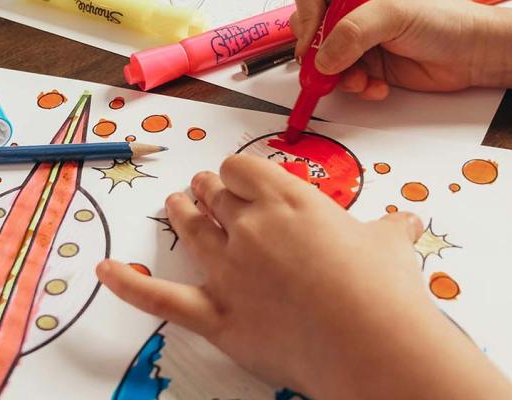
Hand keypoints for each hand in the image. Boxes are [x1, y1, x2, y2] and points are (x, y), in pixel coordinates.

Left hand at [97, 156, 511, 398]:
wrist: (374, 343)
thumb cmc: (385, 290)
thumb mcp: (391, 246)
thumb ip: (390, 228)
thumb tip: (407, 220)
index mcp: (288, 199)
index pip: (242, 168)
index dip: (239, 173)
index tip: (245, 181)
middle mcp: (251, 226)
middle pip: (216, 195)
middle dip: (211, 189)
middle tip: (209, 190)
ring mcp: (230, 270)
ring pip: (191, 229)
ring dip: (181, 213)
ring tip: (175, 204)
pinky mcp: (219, 315)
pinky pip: (163, 298)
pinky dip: (129, 285)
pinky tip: (103, 271)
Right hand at [290, 0, 500, 98]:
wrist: (475, 53)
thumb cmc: (444, 20)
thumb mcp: (395, 15)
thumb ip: (354, 31)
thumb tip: (323, 58)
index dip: (306, 18)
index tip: (312, 43)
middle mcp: (355, 12)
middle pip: (312, 31)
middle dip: (317, 54)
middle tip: (327, 70)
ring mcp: (361, 41)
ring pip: (326, 62)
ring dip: (338, 77)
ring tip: (362, 81)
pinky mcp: (371, 67)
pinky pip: (346, 81)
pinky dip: (357, 88)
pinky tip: (378, 87)